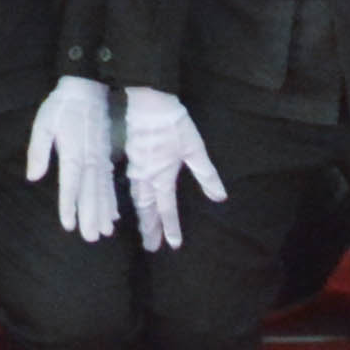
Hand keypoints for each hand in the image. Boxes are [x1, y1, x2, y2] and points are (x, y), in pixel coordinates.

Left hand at [26, 77, 116, 245]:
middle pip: (90, 191)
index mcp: (73, 152)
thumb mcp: (43, 124)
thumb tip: (33, 176)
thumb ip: (38, 150)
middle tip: (92, 238)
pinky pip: (109, 182)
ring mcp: (100, 159)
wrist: (86, 90)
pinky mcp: (105, 157)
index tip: (69, 225)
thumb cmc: (60, 107)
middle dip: (91, 215)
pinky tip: (113, 214)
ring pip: (102, 189)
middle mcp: (89, 159)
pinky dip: (112, 199)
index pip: (70, 183)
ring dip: (104, 211)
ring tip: (105, 231)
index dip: (69, 204)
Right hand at [121, 87, 225, 253]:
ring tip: (144, 229)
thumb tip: (219, 197)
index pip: (166, 209)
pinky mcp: (130, 157)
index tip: (173, 245)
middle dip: (149, 229)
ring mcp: (135, 167)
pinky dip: (133, 199)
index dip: (170, 228)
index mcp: (162, 177)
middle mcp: (146, 177)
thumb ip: (206, 175)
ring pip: (136, 199)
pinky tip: (135, 199)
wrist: (148, 102)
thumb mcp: (195, 149)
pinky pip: (130, 185)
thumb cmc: (174, 125)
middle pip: (147, 209)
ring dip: (141, 216)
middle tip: (151, 247)